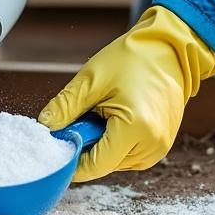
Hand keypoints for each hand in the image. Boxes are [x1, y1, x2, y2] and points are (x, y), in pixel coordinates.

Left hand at [38, 6, 214, 181]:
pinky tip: (119, 117)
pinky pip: (131, 154)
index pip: (95, 166)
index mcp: (136, 128)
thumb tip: (45, 127)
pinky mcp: (162, 144)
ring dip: (104, 144)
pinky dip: (118, 141)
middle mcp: (152, 145)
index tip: (59, 145)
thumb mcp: (92, 80)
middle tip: (86, 115)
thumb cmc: (134, 59)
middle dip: (89, 146)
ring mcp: (160, 147)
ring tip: (107, 112)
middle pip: (105, 164)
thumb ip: (65, 107)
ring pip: (117, 162)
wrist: (170, 49)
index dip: (73, 160)